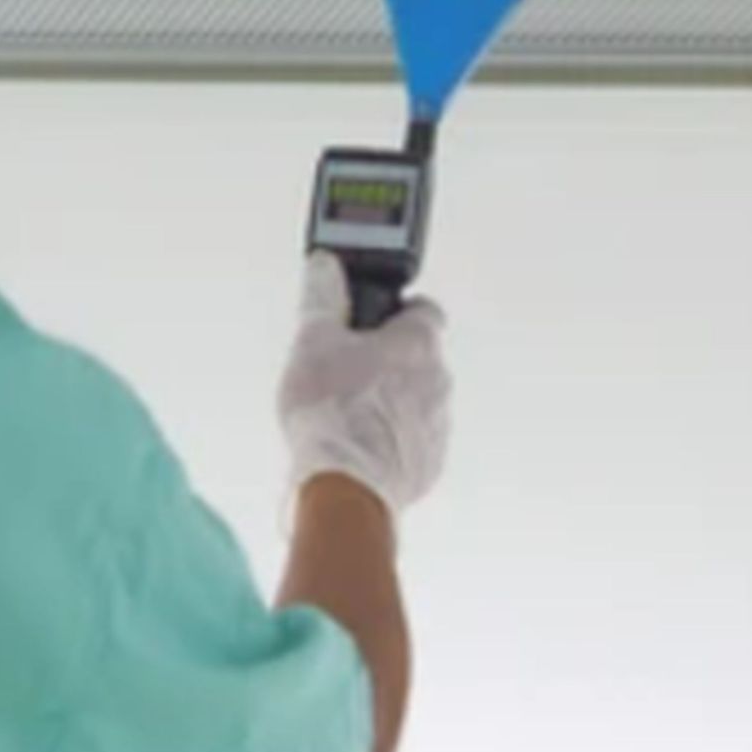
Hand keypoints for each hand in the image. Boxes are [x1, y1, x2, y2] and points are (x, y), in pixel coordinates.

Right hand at [278, 252, 451, 521]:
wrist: (345, 487)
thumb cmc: (332, 412)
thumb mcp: (313, 340)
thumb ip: (321, 296)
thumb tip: (325, 264)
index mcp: (417, 343)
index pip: (425, 308)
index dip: (399, 309)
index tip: (374, 318)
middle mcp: (439, 381)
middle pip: (418, 357)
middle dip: (387, 358)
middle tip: (346, 367)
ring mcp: (438, 426)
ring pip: (417, 400)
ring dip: (391, 400)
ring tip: (346, 411)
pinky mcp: (430, 464)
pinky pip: (414, 440)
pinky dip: (391, 438)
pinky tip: (356, 444)